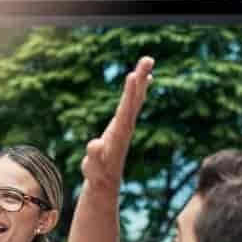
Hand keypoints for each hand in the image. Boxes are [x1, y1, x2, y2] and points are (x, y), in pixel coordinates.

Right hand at [80, 57, 154, 191]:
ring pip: (135, 99)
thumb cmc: (97, 174)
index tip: (134, 75)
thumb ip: (94, 156)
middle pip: (135, 99)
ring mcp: (125, 125)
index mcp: (119, 133)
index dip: (129, 93)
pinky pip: (132, 103)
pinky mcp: (121, 125)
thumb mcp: (93, 166)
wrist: (106, 182)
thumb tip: (94, 144)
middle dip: (141, 79)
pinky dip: (137, 90)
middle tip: (148, 58)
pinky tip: (141, 80)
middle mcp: (125, 126)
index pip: (126, 109)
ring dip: (141, 80)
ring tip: (147, 62)